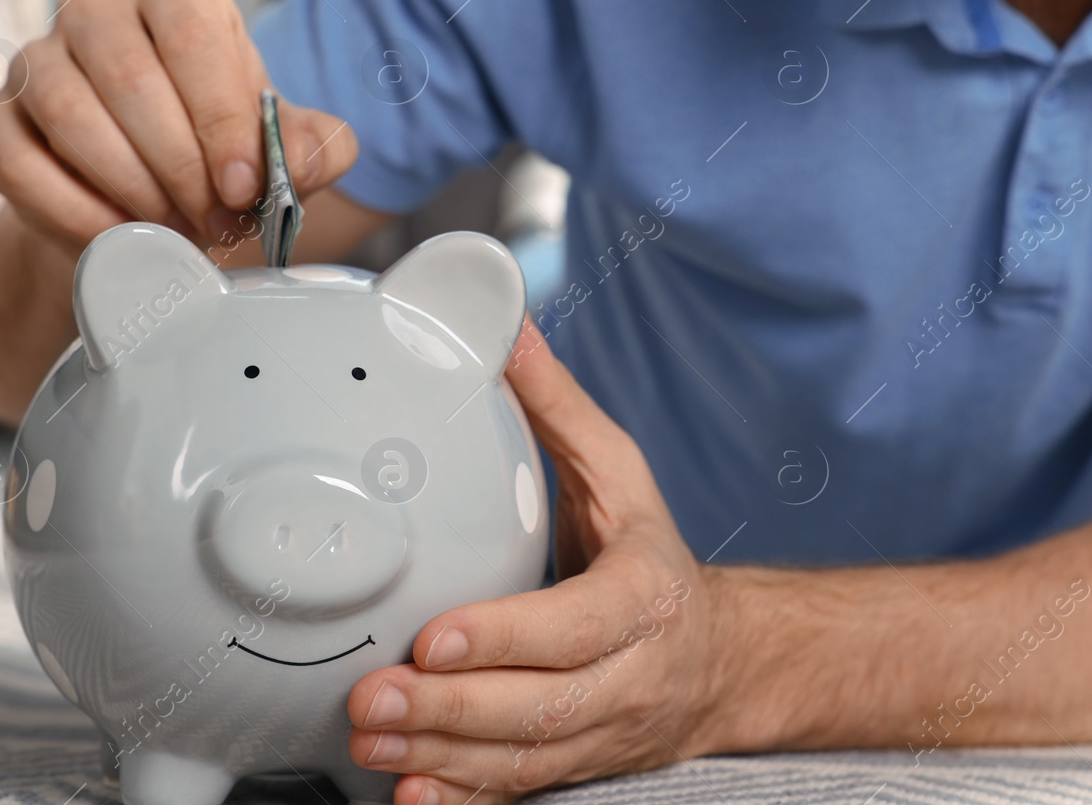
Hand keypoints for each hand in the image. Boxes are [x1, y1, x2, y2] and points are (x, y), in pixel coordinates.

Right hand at [0, 0, 357, 250]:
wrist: (147, 197)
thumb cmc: (216, 152)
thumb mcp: (278, 147)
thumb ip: (313, 147)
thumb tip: (307, 158)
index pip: (194, 35)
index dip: (222, 118)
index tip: (245, 186)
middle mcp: (97, 9)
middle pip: (129, 76)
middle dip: (181, 165)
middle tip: (215, 221)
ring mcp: (36, 60)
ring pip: (69, 114)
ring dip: (130, 186)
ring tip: (174, 229)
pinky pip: (15, 161)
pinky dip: (71, 211)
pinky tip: (117, 237)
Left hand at [345, 319, 732, 803]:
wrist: (722, 659)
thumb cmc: (652, 559)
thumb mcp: (622, 476)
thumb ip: (559, 409)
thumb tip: (505, 333)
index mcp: (644, 599)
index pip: (578, 628)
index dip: (509, 637)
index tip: (438, 637)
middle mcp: (629, 677)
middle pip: (544, 707)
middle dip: (453, 709)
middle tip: (374, 697)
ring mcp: (604, 732)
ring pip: (525, 760)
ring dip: (441, 757)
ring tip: (370, 737)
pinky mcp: (576, 767)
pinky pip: (520, 795)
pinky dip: (463, 802)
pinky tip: (409, 798)